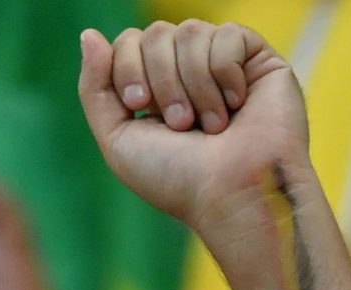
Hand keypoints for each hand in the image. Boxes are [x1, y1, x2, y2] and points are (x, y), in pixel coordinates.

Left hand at [76, 22, 304, 234]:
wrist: (235, 198)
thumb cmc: (179, 181)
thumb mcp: (118, 140)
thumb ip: (95, 88)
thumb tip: (89, 34)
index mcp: (159, 89)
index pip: (129, 41)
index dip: (127, 66)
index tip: (141, 105)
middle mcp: (191, 72)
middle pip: (156, 33)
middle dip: (162, 79)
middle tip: (182, 125)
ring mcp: (227, 65)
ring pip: (191, 31)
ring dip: (195, 84)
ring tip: (214, 125)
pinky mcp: (261, 62)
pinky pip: (229, 35)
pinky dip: (226, 73)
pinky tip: (238, 105)